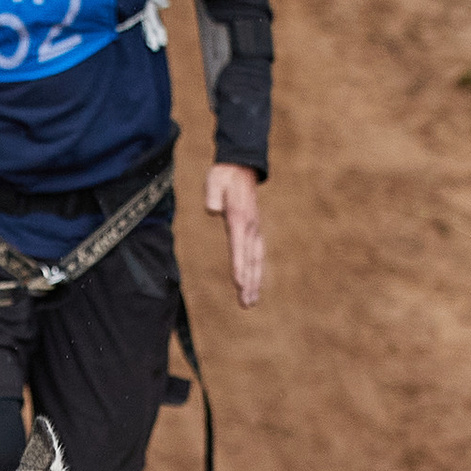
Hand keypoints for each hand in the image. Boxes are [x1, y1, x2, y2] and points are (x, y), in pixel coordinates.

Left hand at [205, 164, 264, 308]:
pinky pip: (256, 255)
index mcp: (239, 218)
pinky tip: (254, 286)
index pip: (238, 246)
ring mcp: (254, 230)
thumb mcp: (215, 180)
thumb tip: (213, 209)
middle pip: (251, 260)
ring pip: (256, 261)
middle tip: (246, 304)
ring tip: (250, 303)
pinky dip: (256, 272)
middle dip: (249, 283)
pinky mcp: (253, 231)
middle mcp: (250, 227)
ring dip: (255, 283)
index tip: (239, 284)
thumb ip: (213, 195)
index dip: (239, 266)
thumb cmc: (224, 176)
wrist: (241, 167)